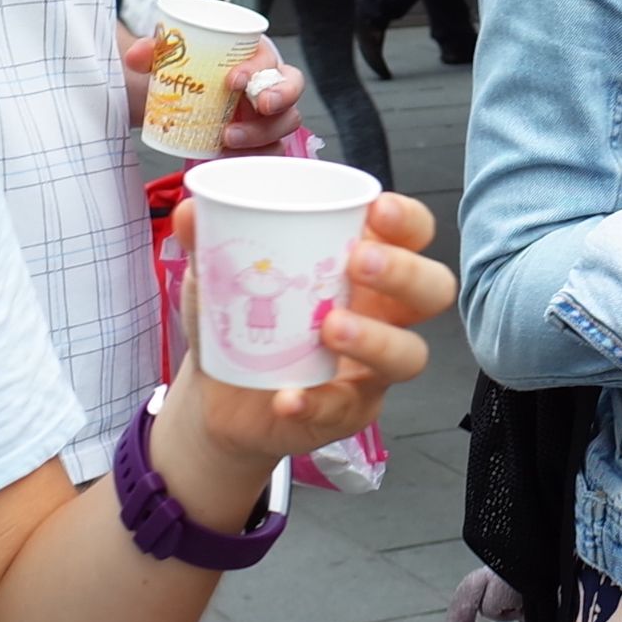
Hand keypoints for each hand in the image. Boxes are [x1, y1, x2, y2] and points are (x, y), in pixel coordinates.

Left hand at [122, 31, 305, 152]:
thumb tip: (136, 56)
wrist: (190, 99)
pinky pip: (272, 150)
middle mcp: (268, 84)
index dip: (256, 69)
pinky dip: (255, 155)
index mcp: (254, 57)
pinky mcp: (263, 140)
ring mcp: (270, 115)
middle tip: (258, 107)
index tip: (232, 80)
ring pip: (285, 123)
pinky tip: (230, 156)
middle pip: (292, 88)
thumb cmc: (194, 73)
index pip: (267, 58)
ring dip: (262, 132)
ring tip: (228, 138)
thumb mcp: (176, 58)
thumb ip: (156, 52)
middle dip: (280, 97)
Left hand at [167, 189, 453, 474]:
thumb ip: (209, 242)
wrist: (221, 397)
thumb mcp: (221, 276)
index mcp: (363, 265)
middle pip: (433, 289)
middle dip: (405, 272)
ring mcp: (372, 367)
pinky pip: (346, 409)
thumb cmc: (242, 320)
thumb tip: (188, 210)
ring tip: (330, 328)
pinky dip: (316, 402)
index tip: (376, 209)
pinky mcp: (349, 413)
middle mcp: (383, 313)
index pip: (413, 233)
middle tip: (357, 262)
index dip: (408, 220)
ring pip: (410, 354)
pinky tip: (287, 396)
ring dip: (376, 338)